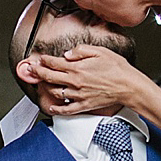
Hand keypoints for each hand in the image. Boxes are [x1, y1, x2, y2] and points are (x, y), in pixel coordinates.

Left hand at [28, 44, 146, 114]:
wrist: (128, 86)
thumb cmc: (117, 68)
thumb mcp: (100, 51)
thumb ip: (81, 50)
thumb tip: (68, 53)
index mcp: (78, 68)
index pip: (55, 63)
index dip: (44, 60)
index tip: (39, 59)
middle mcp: (75, 82)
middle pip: (50, 77)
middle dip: (38, 72)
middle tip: (31, 69)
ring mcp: (78, 95)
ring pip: (55, 92)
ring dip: (45, 87)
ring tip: (39, 84)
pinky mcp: (83, 105)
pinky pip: (65, 109)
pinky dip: (56, 108)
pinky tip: (51, 106)